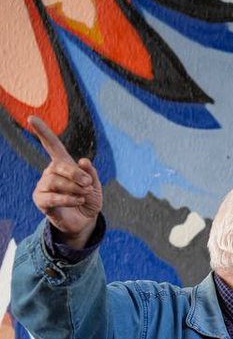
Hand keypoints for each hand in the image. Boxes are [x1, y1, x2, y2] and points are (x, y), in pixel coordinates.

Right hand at [28, 116, 101, 248]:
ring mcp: (44, 186)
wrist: (85, 221)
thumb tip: (83, 160)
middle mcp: (50, 172)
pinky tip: (78, 200)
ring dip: (74, 188)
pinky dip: (68, 199)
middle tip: (88, 183)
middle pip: (58, 166)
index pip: (52, 145)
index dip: (43, 132)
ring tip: (84, 194)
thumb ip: (91, 173)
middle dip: (76, 174)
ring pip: (55, 181)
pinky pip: (53, 198)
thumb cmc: (88, 200)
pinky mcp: (41, 201)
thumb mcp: (95, 186)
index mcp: (63, 165)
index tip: (32, 118)